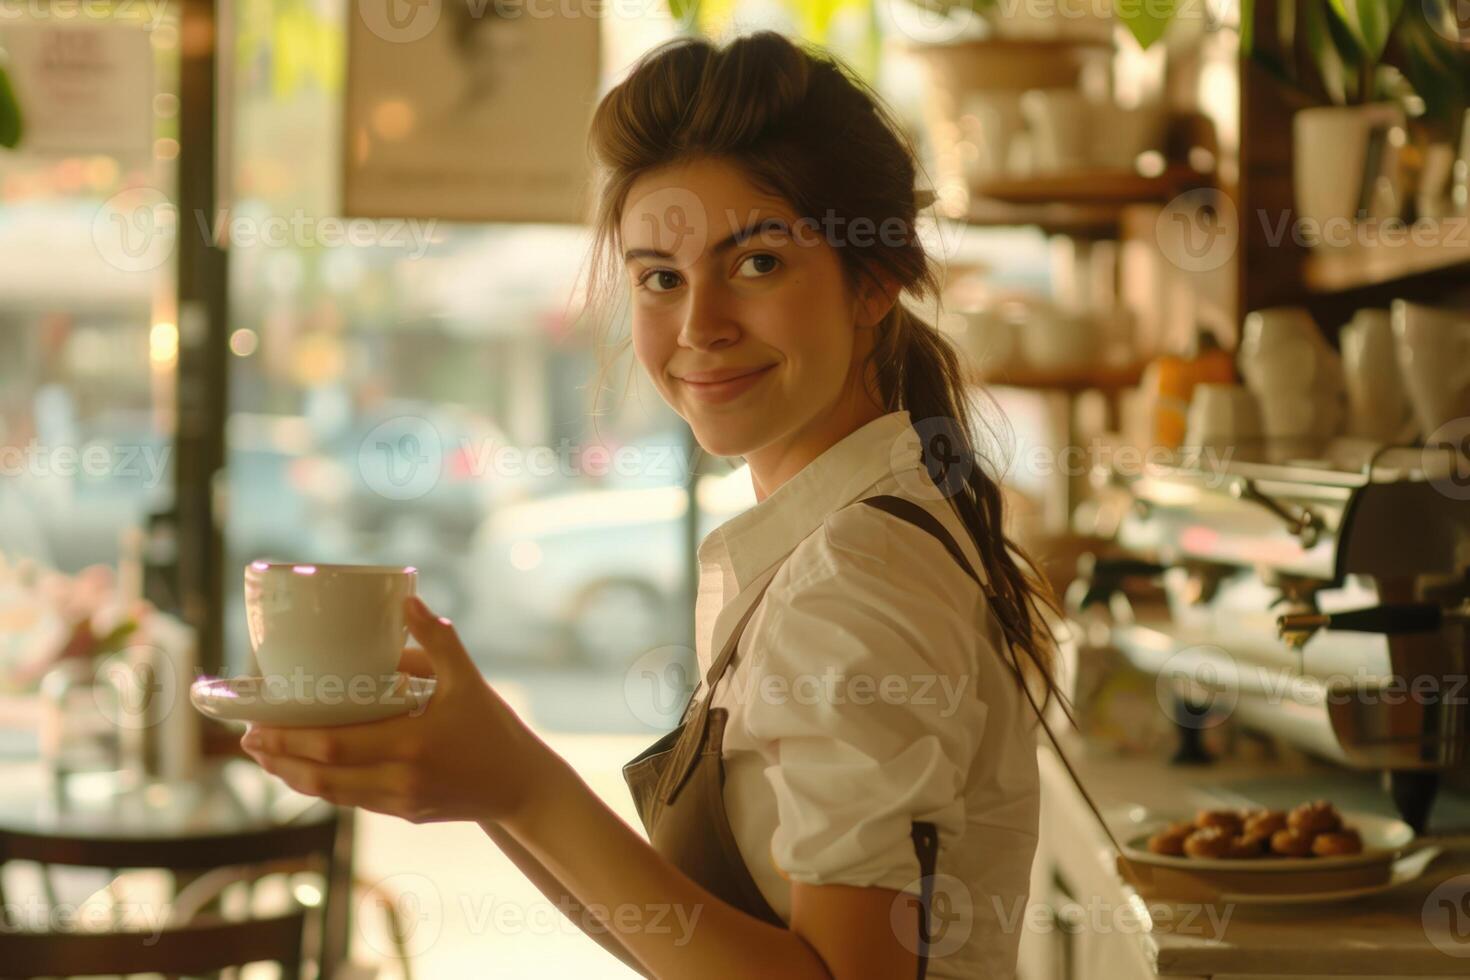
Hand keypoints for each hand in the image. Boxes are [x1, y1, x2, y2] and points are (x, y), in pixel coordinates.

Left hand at [240, 595, 551, 823]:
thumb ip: (438, 640)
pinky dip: (323, 786)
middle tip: (247, 740)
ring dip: (292, 777)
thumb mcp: (469, 679)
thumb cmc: (494, 728)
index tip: (256, 725)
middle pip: (320, 777)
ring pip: (331, 795)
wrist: (520, 786)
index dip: (287, 740)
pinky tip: (307, 770)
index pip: (332, 746)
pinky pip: (352, 801)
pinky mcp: (403, 814)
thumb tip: (408, 600)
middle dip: (277, 760)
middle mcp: (399, 779)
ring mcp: (399, 802)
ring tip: (265, 757)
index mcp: (410, 743)